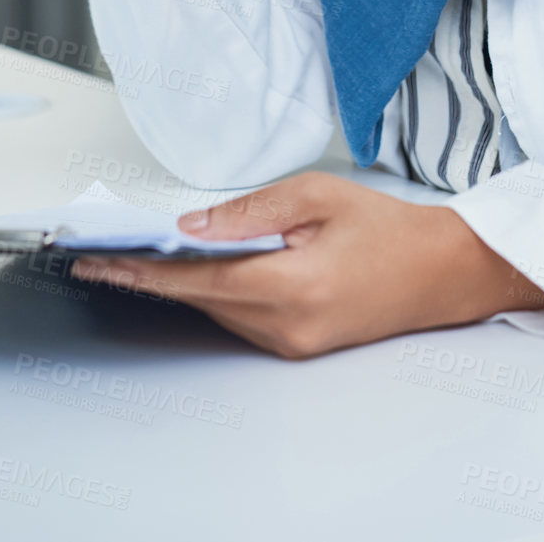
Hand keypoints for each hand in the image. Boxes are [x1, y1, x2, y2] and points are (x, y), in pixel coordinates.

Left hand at [70, 173, 543, 358]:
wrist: (442, 272)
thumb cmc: (389, 228)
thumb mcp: (320, 196)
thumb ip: (252, 211)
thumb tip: (192, 227)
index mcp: (295, 285)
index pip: (201, 281)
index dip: (145, 272)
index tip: (102, 263)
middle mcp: (289, 327)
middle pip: (203, 300)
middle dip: (156, 274)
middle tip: (109, 252)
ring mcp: (294, 344)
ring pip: (219, 311)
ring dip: (186, 284)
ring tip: (144, 256)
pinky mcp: (299, 347)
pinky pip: (242, 319)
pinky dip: (219, 294)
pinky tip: (203, 270)